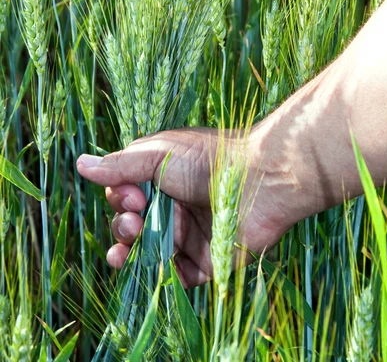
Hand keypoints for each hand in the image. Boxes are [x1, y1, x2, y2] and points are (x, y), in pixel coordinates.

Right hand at [76, 127, 296, 287]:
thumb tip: (81, 163)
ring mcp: (187, 234)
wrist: (259, 179)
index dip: (120, 200)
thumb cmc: (209, 159)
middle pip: (132, 226)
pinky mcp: (205, 260)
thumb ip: (120, 165)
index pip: (125, 196)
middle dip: (124, 226)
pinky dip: (161, 278)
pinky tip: (151, 272)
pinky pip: (177, 276)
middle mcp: (172, 207)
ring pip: (148, 253)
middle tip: (136, 220)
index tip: (132, 196)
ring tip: (130, 247)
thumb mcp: (159, 155)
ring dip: (132, 253)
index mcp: (161, 179)